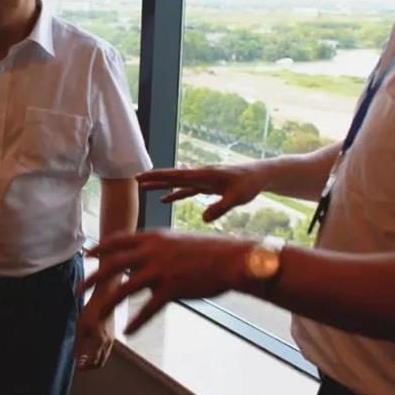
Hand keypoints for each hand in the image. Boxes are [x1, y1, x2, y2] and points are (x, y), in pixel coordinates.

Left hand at [73, 295, 114, 370]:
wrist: (105, 298)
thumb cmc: (92, 310)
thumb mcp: (81, 326)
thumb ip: (78, 343)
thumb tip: (75, 357)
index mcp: (99, 341)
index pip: (92, 362)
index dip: (84, 367)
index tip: (77, 367)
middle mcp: (108, 342)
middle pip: (100, 363)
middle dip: (89, 367)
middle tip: (80, 365)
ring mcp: (112, 339)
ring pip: (104, 357)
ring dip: (95, 361)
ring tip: (83, 358)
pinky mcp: (112, 335)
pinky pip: (106, 350)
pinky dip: (99, 354)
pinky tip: (91, 348)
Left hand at [81, 231, 251, 333]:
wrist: (231, 258)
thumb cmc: (207, 250)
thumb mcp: (176, 241)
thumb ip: (157, 249)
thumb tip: (144, 259)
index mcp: (152, 238)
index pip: (118, 240)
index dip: (100, 247)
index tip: (87, 254)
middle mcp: (151, 252)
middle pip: (112, 264)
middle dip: (93, 277)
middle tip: (78, 288)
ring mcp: (160, 270)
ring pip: (124, 289)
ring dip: (107, 303)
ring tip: (95, 316)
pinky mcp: (171, 288)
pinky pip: (148, 308)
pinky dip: (137, 321)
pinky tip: (128, 331)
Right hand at [138, 164, 265, 222]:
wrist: (259, 175)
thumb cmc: (249, 185)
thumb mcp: (237, 198)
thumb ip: (220, 208)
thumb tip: (204, 219)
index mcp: (204, 176)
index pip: (176, 176)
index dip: (157, 177)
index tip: (141, 177)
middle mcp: (200, 175)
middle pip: (172, 177)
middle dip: (154, 178)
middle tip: (135, 180)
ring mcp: (202, 180)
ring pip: (177, 183)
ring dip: (161, 185)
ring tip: (143, 188)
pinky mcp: (207, 186)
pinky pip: (186, 190)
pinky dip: (174, 194)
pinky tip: (165, 199)